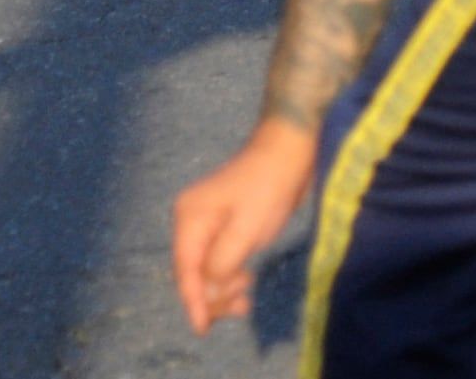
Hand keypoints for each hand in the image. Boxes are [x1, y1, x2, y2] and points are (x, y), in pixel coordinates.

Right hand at [173, 121, 316, 335]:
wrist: (290, 147)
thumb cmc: (270, 185)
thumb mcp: (247, 228)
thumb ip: (223, 262)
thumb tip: (208, 288)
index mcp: (189, 218)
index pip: (185, 270)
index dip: (194, 301)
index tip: (203, 328)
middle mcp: (192, 220)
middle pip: (193, 271)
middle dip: (213, 295)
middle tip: (242, 307)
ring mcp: (208, 221)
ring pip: (207, 267)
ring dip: (224, 287)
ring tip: (246, 299)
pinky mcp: (226, 222)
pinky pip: (220, 257)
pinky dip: (231, 273)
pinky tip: (246, 281)